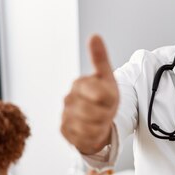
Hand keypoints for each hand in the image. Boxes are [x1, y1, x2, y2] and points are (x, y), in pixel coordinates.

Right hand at [61, 35, 118, 154]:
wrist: (98, 119)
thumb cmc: (104, 98)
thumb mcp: (107, 79)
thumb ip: (100, 59)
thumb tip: (95, 35)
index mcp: (80, 83)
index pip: (100, 94)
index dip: (110, 100)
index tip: (110, 98)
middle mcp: (68, 98)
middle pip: (95, 112)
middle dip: (106, 114)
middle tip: (107, 111)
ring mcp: (65, 115)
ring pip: (89, 127)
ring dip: (101, 125)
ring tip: (100, 120)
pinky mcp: (64, 131)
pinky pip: (84, 139)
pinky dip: (94, 136)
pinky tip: (93, 130)